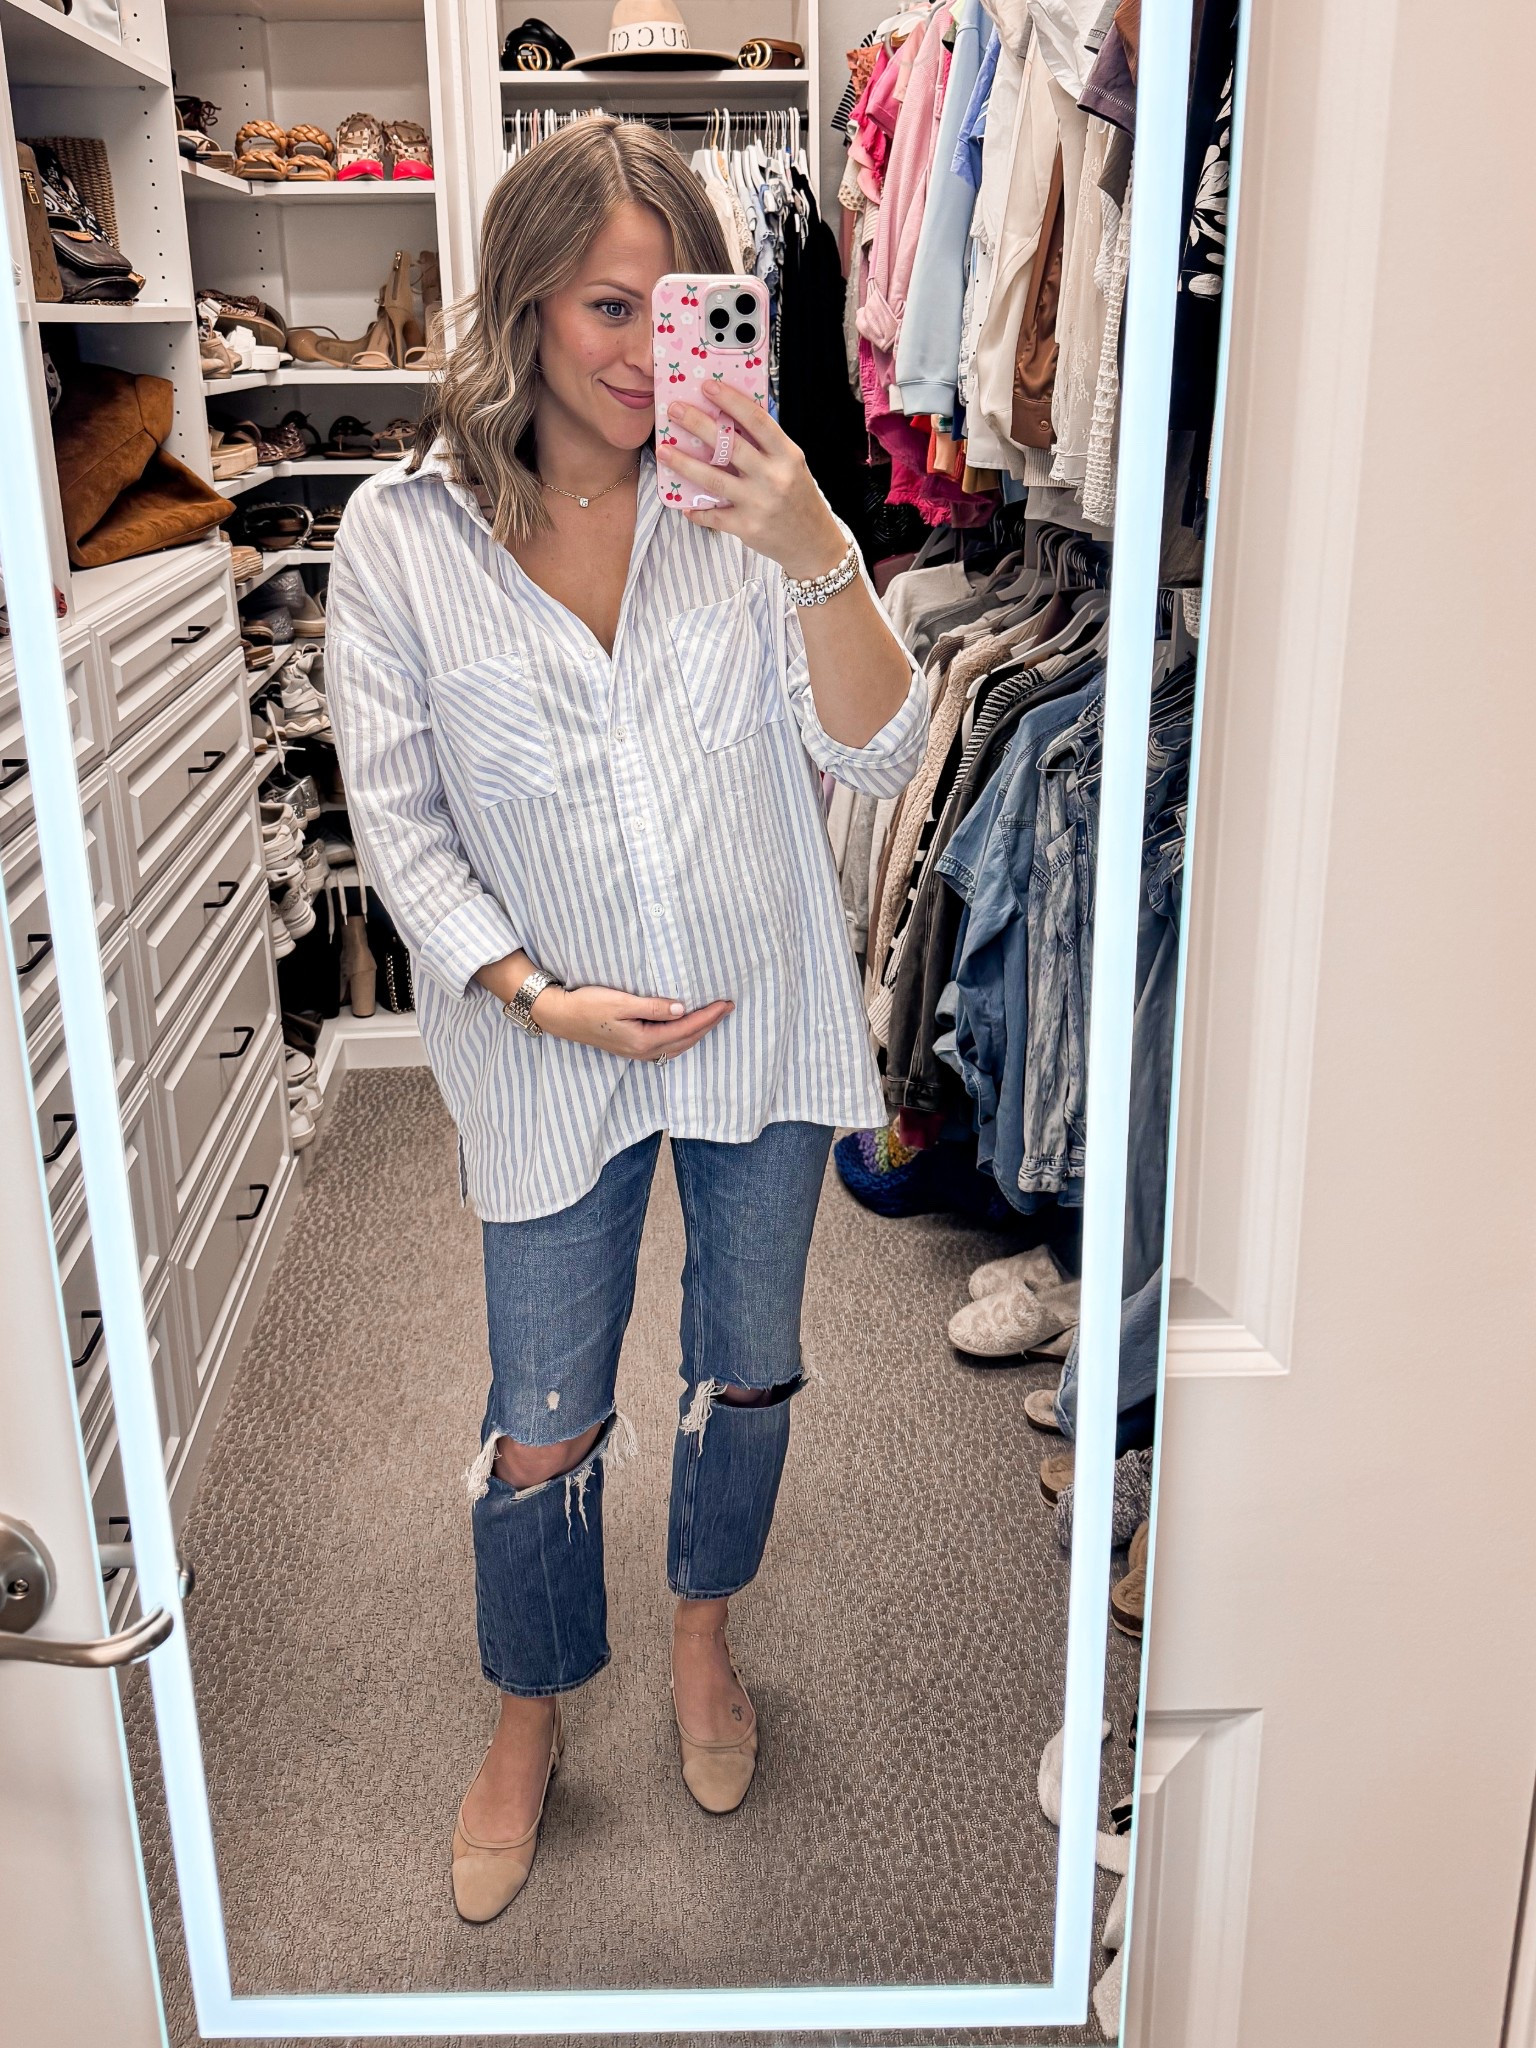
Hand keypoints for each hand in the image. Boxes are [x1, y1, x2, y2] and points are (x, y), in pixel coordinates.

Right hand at [533, 983, 733, 1060]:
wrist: (560, 1016)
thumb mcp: (621, 1001)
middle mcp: (644, 1051)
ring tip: (714, 1018)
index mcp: (644, 1040)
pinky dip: (683, 1038)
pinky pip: (667, 1047)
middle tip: (727, 1008)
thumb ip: (652, 1007)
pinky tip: (687, 1030)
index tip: (726, 1004)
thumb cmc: (588, 1005)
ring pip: (678, 1046)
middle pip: (686, 1040)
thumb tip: (681, 1008)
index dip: (708, 1016)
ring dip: (698, 1033)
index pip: (686, 1028)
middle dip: (709, 1025)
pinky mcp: (632, 1048)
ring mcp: (637, 1052)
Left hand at [664, 382, 847, 582]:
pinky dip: (696, 510)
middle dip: (698, 424)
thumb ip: (765, 446)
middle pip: (729, 445)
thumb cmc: (798, 497)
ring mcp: (759, 503)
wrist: (813, 542)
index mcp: (787, 455)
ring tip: (663, 451)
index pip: (757, 420)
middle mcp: (773, 477)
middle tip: (675, 410)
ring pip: (713, 479)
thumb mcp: (791, 465)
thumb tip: (728, 419)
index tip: (708, 386)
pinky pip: (713, 516)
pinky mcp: (747, 527)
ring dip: (684, 464)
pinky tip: (682, 503)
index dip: (731, 401)